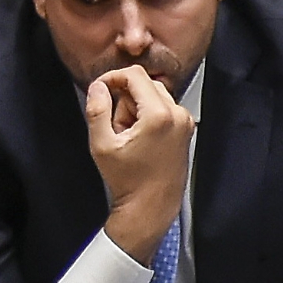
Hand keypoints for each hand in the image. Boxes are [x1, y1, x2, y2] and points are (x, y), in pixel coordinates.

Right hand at [86, 65, 194, 263]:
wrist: (151, 207)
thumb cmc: (129, 181)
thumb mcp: (101, 144)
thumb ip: (96, 109)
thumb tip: (98, 87)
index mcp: (159, 115)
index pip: (134, 74)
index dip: (112, 77)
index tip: (101, 90)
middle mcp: (178, 116)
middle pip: (144, 84)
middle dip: (125, 97)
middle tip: (115, 124)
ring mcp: (185, 123)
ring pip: (153, 95)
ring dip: (136, 107)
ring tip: (128, 135)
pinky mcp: (186, 131)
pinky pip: (163, 108)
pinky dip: (148, 116)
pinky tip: (140, 139)